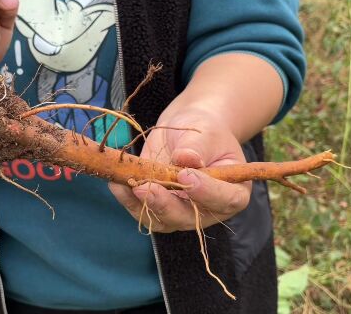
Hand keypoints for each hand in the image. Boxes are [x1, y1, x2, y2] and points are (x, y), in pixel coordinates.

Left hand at [108, 108, 251, 232]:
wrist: (187, 132)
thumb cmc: (206, 131)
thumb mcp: (206, 133)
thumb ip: (197, 147)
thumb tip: (186, 158)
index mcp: (233, 191)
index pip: (225, 199)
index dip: (207, 192)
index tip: (187, 176)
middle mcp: (207, 210)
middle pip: (187, 217)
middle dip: (164, 204)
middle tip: (146, 187)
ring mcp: (180, 212)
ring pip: (160, 220)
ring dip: (140, 204)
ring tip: (125, 183)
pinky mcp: (157, 208)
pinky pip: (140, 210)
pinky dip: (126, 198)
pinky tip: (116, 183)